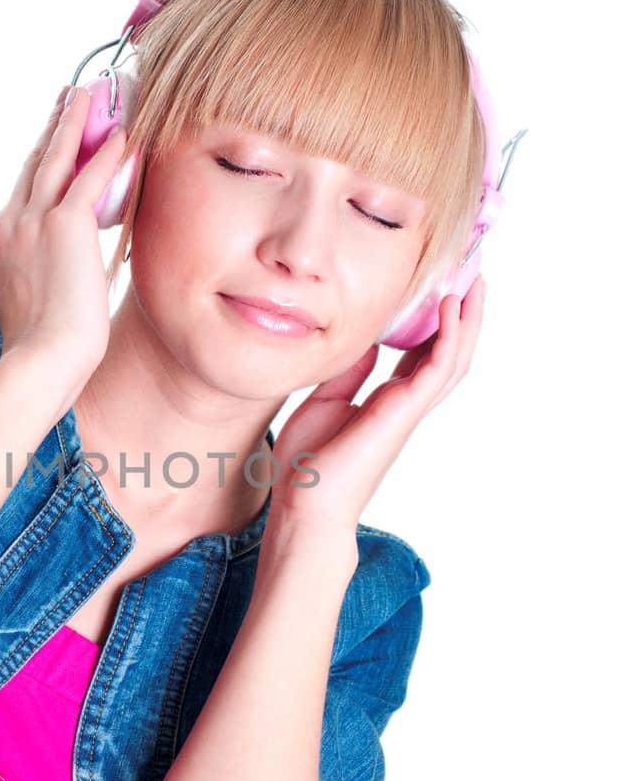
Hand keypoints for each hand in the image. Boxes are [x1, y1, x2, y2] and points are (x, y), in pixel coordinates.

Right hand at [0, 85, 126, 405]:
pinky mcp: (63, 225)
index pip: (18, 196)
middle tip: (65, 101)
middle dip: (50, 131)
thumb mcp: (29, 303)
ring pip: (53, 159)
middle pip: (31, 166)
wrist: (42, 361)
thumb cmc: (43, 350)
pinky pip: (87, 177)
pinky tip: (122, 134)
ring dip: (71, 123)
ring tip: (85, 96)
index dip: (36, 164)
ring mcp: (30, 223)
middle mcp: (4, 225)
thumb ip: (38, 277)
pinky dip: (106, 153)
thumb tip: (65, 277)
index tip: (47, 142)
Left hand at [266, 276, 487, 534]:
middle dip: (463, 317)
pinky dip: (448, 336)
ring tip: (476, 283)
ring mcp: (409, 409)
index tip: (439, 291)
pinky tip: (450, 307)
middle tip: (473, 279)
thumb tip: (367, 341)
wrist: (304, 501)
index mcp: (386, 400)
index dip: (434, 324)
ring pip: (454, 359)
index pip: (420, 355)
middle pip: (447, 353)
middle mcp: (404, 403)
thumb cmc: (310, 461)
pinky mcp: (405, 412)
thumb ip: (351, 372)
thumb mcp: (325, 400)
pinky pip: (437, 368)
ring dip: (468, 321)